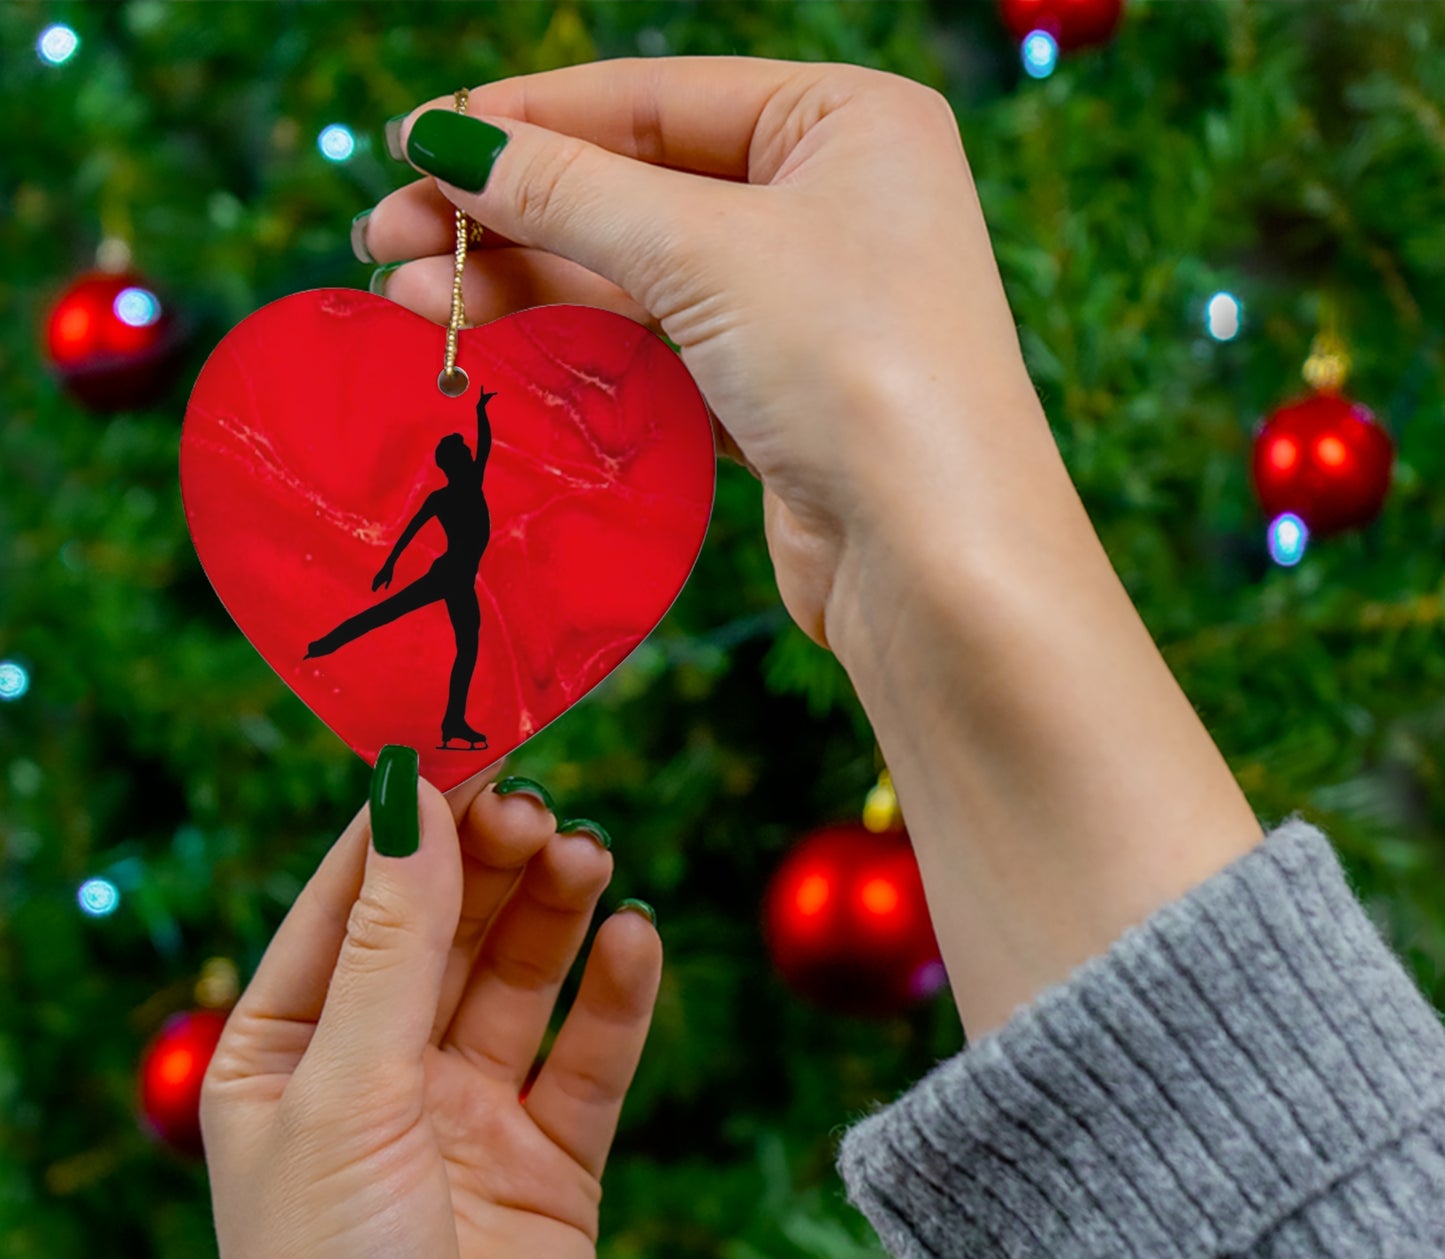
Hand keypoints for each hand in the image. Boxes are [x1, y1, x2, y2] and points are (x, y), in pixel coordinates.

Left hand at [201, 769, 661, 1258]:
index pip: (351, 902)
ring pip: (521, 977)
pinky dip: (616, 994)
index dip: (407, 821)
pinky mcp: (552, 1159)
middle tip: (539, 808)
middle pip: (446, 927)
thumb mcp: (346, 1095)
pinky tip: (635, 939)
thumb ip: (391, 945)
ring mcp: (468, 1113)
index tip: (465, 741)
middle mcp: (379, 1072)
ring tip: (589, 857)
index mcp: (288, 1053)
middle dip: (490, 862)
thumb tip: (411, 796)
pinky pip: (590, 1055)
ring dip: (555, 911)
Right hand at [362, 58, 1057, 656]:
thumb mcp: (704, 252)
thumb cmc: (855, 367)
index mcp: (845, 121)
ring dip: (526, 284)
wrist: (936, 560)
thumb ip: (569, 191)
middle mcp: (832, 201)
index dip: (525, 118)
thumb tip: (447, 140)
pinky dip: (580, 346)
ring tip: (408, 302)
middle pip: (635, 187)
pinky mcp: (779, 393)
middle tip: (384, 238)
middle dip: (507, 213)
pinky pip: (660, 348)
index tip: (412, 141)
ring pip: (639, 274)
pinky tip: (496, 347)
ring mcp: (806, 303)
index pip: (653, 98)